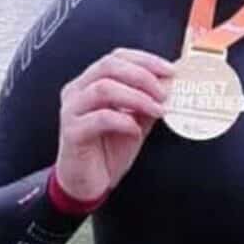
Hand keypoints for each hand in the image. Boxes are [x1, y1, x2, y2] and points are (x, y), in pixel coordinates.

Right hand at [55, 48, 173, 201]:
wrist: (86, 185)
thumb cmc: (106, 152)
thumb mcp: (135, 122)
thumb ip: (148, 103)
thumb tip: (171, 86)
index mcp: (91, 82)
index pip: (117, 57)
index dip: (145, 60)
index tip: (170, 70)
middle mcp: (77, 91)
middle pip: (109, 66)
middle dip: (143, 76)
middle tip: (164, 92)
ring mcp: (71, 110)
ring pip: (103, 88)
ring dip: (136, 97)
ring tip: (157, 110)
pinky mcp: (71, 132)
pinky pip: (99, 118)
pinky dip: (123, 120)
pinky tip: (135, 130)